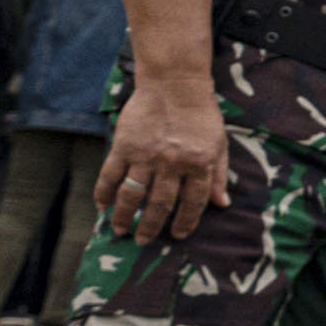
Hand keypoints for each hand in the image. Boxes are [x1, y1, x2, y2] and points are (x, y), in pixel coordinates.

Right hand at [97, 82, 231, 242]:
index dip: (186, 222)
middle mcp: (172, 163)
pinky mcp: (124, 146)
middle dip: (151, 226)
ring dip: (124, 216)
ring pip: (132, 195)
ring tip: (120, 230)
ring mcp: (146, 155)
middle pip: (160, 204)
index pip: (193, 202)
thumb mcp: (219, 144)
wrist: (175, 85)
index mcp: (199, 164)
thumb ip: (218, 175)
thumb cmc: (201, 116)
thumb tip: (223, 204)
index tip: (178, 235)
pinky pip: (110, 175)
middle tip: (144, 241)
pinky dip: (103, 193)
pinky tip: (101, 206)